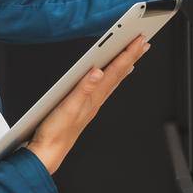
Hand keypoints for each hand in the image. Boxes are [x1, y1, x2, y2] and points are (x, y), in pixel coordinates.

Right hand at [26, 36, 149, 174]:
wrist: (49, 152)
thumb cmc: (56, 132)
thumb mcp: (67, 107)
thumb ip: (83, 89)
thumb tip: (97, 71)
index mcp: (94, 96)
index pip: (115, 71)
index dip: (128, 54)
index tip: (139, 40)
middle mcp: (96, 100)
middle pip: (118, 74)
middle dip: (132, 57)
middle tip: (143, 43)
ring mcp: (92, 104)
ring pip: (113, 81)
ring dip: (124, 67)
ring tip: (133, 57)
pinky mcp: (85, 107)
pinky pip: (104, 89)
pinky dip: (111, 79)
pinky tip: (109, 77)